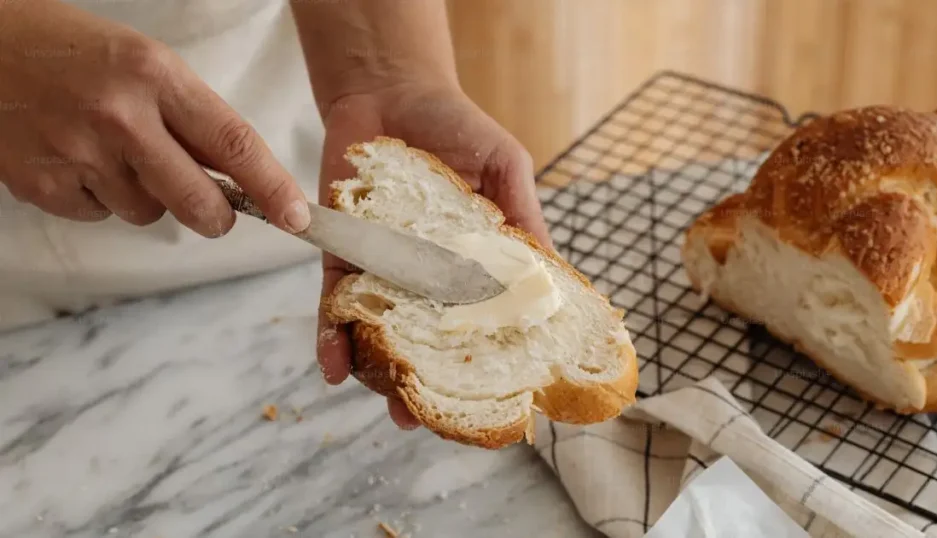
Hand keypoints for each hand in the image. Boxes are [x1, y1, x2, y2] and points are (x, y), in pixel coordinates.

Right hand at [0, 1, 308, 235]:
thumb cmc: (70, 51)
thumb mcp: (143, 63)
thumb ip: (190, 117)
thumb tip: (238, 176)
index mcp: (155, 76)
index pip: (234, 143)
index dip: (273, 188)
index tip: (299, 217)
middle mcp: (120, 117)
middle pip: (199, 202)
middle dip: (217, 216)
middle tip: (216, 210)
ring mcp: (78, 154)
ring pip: (148, 213)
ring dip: (144, 195)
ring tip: (111, 151)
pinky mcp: (41, 184)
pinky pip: (100, 216)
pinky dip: (98, 198)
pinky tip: (77, 160)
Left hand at [314, 81, 551, 428]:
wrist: (392, 90)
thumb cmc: (459, 127)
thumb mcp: (506, 168)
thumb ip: (523, 218)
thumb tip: (552, 276)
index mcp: (473, 261)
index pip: (482, 319)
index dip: (487, 360)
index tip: (497, 399)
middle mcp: (427, 274)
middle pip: (427, 339)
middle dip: (426, 383)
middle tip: (429, 417)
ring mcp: (383, 267)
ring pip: (379, 332)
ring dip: (379, 373)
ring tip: (389, 406)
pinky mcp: (341, 254)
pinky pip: (333, 301)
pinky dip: (330, 333)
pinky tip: (334, 364)